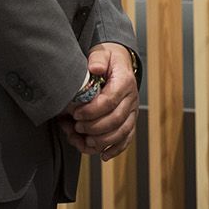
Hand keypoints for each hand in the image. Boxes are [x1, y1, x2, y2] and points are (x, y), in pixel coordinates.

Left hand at [60, 42, 137, 160]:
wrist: (119, 63)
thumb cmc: (107, 59)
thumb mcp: (101, 52)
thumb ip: (98, 59)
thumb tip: (96, 68)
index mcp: (125, 82)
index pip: (110, 101)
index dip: (92, 111)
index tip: (76, 114)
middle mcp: (132, 99)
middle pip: (115, 120)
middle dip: (93, 127)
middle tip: (76, 126)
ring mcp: (132, 112)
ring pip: (121, 133)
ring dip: (101, 140)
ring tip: (83, 139)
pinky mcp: (130, 121)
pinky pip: (126, 139)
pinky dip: (115, 150)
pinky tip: (102, 155)